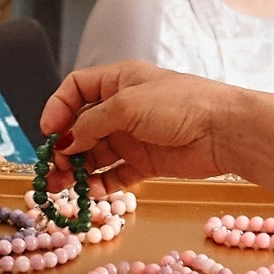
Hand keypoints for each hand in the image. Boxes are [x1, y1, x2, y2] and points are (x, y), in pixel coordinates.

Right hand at [40, 62, 238, 182]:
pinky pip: (115, 174)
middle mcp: (122, 107)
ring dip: (77, 170)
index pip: (75, 89)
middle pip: (80, 126)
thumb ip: (91, 123)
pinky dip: (101, 184)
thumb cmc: (181, 104)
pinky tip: (93, 192)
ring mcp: (134, 136)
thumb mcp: (127, 105)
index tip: (47, 132)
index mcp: (118, 81)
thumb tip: (64, 142)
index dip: (57, 108)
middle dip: (63, 147)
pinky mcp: (146, 162)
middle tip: (53, 168)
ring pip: (94, 154)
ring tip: (63, 187)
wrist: (226, 130)